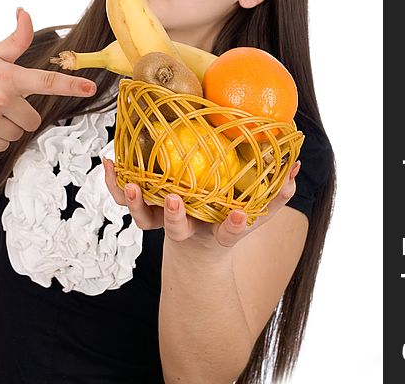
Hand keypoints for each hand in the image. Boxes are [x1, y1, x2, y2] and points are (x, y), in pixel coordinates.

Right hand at [0, 8, 96, 152]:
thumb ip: (16, 40)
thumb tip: (25, 12)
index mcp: (8, 76)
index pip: (46, 81)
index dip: (71, 85)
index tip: (90, 88)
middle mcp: (0, 97)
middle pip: (34, 119)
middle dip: (21, 113)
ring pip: (18, 133)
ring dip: (6, 126)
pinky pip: (3, 145)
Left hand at [103, 157, 299, 248]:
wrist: (197, 244)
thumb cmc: (227, 218)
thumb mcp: (254, 210)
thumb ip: (275, 193)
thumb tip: (294, 166)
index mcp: (214, 232)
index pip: (227, 234)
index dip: (233, 227)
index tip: (239, 216)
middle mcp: (185, 229)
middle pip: (176, 230)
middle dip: (175, 217)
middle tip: (176, 199)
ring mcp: (161, 220)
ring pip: (145, 218)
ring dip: (137, 200)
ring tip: (130, 180)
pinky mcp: (144, 208)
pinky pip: (125, 199)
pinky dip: (114, 182)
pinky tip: (110, 160)